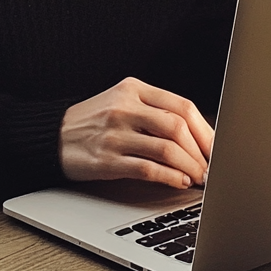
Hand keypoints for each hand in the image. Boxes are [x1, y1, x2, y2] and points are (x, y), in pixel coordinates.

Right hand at [59, 77, 213, 188]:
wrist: (53, 135)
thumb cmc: (93, 121)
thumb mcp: (122, 102)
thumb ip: (154, 111)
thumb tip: (197, 135)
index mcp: (133, 88)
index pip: (181, 105)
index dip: (205, 129)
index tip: (217, 147)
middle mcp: (125, 106)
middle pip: (178, 125)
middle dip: (202, 150)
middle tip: (212, 167)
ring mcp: (115, 133)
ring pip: (167, 148)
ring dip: (190, 167)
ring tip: (199, 178)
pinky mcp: (107, 159)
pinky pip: (148, 169)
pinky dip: (170, 178)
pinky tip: (179, 182)